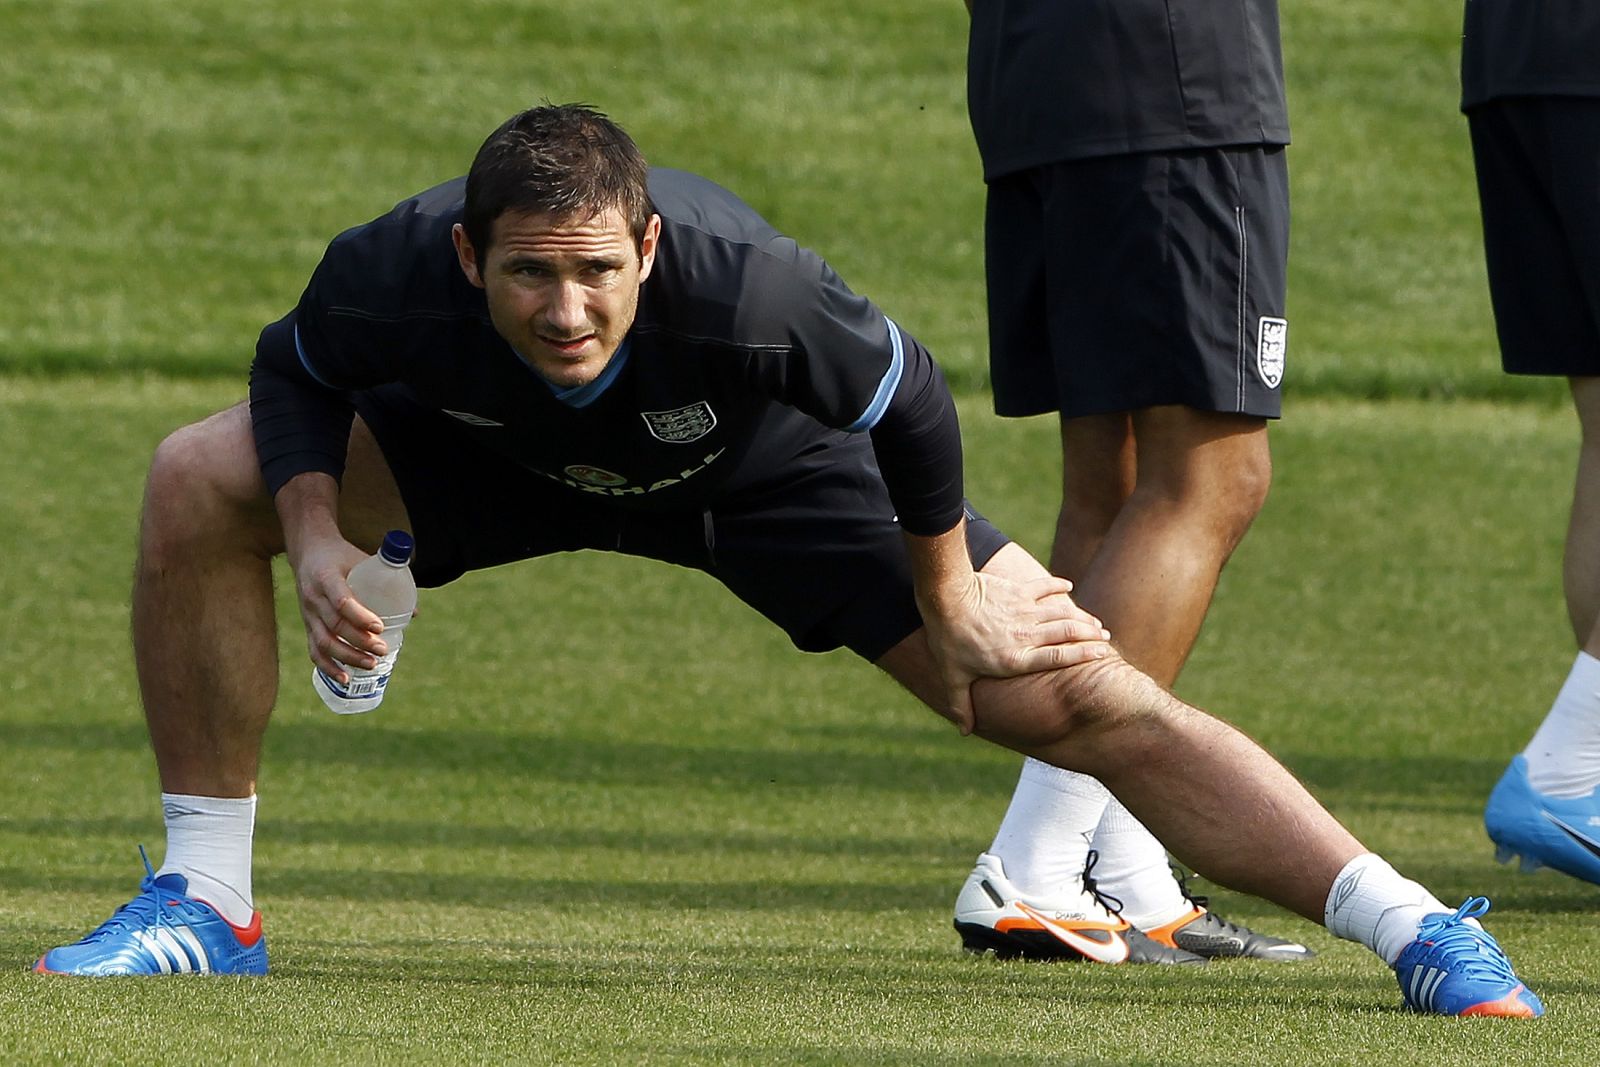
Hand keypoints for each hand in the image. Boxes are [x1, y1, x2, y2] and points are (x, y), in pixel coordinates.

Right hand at [290, 533, 387, 683]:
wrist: (308, 550)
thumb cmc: (342, 555)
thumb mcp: (362, 559)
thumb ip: (387, 580)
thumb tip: (414, 613)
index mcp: (326, 576)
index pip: (341, 600)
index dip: (360, 616)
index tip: (380, 626)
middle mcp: (313, 596)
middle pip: (335, 625)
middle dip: (359, 641)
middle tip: (382, 650)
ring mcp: (307, 613)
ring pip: (324, 641)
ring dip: (347, 657)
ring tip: (371, 664)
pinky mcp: (307, 624)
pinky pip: (314, 649)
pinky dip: (328, 667)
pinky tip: (344, 678)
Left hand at [918, 571, 1111, 734]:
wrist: (946, 598)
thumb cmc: (948, 639)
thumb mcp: (952, 677)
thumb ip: (961, 704)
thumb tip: (964, 731)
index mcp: (1015, 658)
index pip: (1058, 657)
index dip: (1083, 654)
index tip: (1102, 654)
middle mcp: (1025, 635)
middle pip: (1067, 633)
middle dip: (1090, 635)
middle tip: (1104, 638)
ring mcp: (1023, 611)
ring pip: (1061, 613)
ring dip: (1081, 617)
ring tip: (1095, 623)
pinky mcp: (1017, 590)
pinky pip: (1043, 587)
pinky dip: (1058, 586)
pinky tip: (1068, 586)